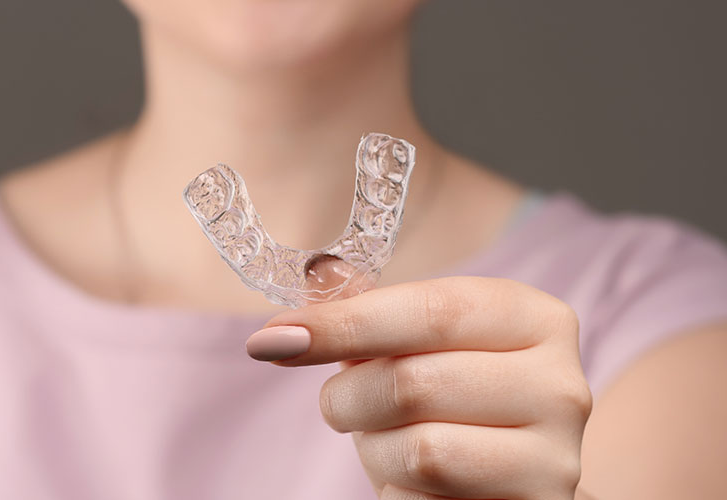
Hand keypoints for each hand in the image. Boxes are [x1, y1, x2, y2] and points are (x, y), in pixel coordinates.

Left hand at [246, 277, 592, 499]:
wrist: (511, 471)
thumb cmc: (456, 399)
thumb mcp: (420, 344)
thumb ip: (372, 310)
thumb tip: (318, 271)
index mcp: (534, 318)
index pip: (430, 310)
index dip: (344, 324)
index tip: (273, 339)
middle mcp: (560, 383)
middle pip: (413, 382)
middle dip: (348, 397)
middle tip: (338, 403)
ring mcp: (556, 456)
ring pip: (420, 449)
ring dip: (373, 446)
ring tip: (385, 439)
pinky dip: (395, 489)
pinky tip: (413, 477)